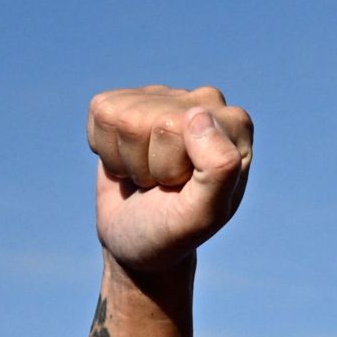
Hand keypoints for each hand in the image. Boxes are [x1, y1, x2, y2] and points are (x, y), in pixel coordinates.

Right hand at [86, 85, 252, 276]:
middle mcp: (206, 102)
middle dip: (148, 164)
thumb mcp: (203, 215)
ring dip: (126, 158)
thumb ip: (218, 170)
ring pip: (121, 117)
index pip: (182, 126)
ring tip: (148, 177)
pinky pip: (101, 111)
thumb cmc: (173, 231)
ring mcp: (167, 97)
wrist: (138, 238)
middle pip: (149, 120)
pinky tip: (128, 161)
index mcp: (235, 125)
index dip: (171, 166)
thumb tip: (199, 114)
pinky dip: (105, 147)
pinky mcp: (131, 100)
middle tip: (164, 185)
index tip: (184, 187)